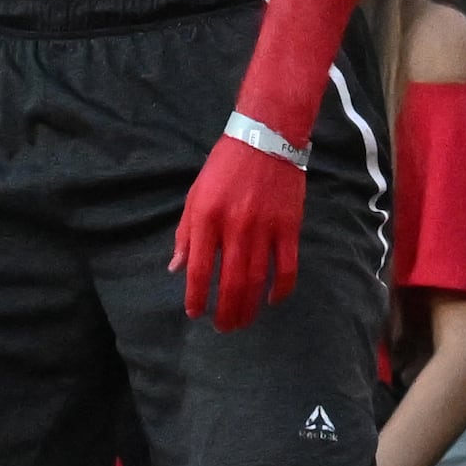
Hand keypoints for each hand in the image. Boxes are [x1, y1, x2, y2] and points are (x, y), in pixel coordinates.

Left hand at [174, 133, 308, 326]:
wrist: (266, 137)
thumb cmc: (225, 166)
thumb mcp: (196, 195)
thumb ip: (186, 234)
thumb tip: (176, 269)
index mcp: (207, 218)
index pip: (199, 270)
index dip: (196, 297)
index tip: (195, 313)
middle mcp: (235, 227)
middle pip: (230, 282)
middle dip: (225, 312)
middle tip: (222, 327)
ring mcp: (265, 228)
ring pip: (257, 280)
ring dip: (248, 307)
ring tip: (242, 322)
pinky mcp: (289, 227)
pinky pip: (287, 267)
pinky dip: (281, 289)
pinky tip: (273, 301)